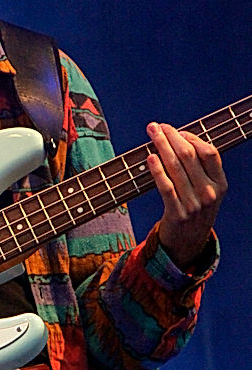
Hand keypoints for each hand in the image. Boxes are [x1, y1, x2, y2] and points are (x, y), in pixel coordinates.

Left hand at [146, 122, 226, 268]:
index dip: (192, 138)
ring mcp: (194, 205)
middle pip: (190, 156)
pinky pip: (166, 187)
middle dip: (171, 137)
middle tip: (156, 126)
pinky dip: (157, 170)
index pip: (210, 153)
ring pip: (176, 168)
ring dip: (161, 147)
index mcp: (220, 184)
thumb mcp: (207, 190)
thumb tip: (178, 139)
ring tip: (151, 134)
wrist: (189, 243)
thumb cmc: (195, 209)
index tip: (177, 131)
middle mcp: (210, 193)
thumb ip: (200, 169)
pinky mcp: (177, 214)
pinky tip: (150, 157)